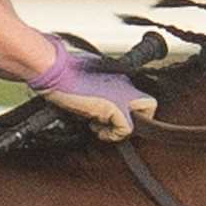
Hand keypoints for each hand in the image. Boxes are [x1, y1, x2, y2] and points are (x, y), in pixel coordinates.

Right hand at [28, 42, 157, 140]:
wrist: (57, 70)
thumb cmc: (62, 72)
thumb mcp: (84, 79)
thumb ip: (96, 88)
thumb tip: (93, 101)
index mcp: (116, 75)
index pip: (136, 94)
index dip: (129, 109)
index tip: (112, 117)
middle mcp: (124, 83)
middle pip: (149, 105)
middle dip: (134, 119)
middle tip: (114, 124)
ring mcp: (122, 95)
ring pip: (142, 119)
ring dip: (118, 128)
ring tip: (99, 125)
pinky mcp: (117, 107)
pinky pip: (126, 129)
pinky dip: (111, 134)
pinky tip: (95, 127)